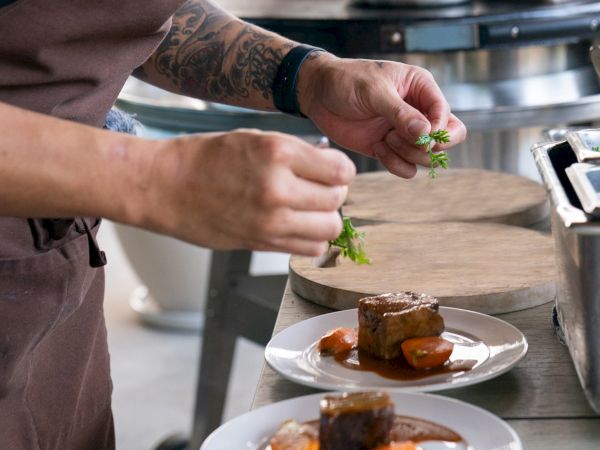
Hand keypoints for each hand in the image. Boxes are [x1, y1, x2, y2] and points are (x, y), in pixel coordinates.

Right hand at [137, 129, 354, 255]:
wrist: (165, 186)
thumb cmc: (206, 158)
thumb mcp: (255, 139)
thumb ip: (296, 153)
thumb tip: (331, 167)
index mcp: (278, 152)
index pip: (341, 170)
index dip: (341, 170)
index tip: (331, 170)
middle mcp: (278, 187)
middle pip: (338, 200)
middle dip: (333, 193)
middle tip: (317, 189)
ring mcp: (271, 220)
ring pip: (329, 228)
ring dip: (324, 219)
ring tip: (308, 210)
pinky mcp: (262, 243)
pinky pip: (310, 248)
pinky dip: (310, 239)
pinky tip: (296, 227)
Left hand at [298, 54, 466, 177]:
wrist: (318, 94)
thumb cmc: (346, 81)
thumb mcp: (373, 91)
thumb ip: (400, 113)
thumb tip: (426, 133)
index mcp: (420, 89)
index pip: (446, 115)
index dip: (439, 130)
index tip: (421, 136)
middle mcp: (417, 111)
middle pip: (446, 139)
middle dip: (426, 147)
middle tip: (399, 139)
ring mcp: (404, 132)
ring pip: (426, 157)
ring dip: (407, 155)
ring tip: (384, 140)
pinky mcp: (389, 148)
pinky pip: (407, 168)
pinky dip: (395, 165)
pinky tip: (377, 148)